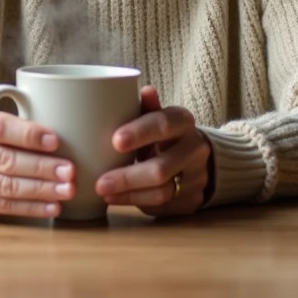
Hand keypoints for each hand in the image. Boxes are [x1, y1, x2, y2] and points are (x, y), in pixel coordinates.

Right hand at [0, 106, 75, 218]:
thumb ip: (15, 123)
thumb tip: (64, 134)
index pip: (0, 127)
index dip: (29, 135)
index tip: (56, 141)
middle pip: (6, 160)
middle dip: (42, 167)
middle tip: (69, 171)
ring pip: (6, 186)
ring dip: (41, 190)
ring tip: (66, 190)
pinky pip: (2, 207)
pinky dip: (31, 208)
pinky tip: (51, 206)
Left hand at [95, 86, 211, 216]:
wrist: (198, 156)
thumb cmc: (165, 134)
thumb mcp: (158, 116)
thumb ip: (147, 107)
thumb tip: (144, 90)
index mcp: (184, 121)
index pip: (164, 124)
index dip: (140, 132)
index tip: (115, 141)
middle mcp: (195, 149)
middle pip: (161, 168)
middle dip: (127, 177)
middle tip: (100, 182)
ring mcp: (197, 177)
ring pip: (162, 192)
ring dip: (129, 195)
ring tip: (103, 192)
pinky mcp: (193, 200)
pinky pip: (164, 207)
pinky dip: (138, 203)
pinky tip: (118, 199)